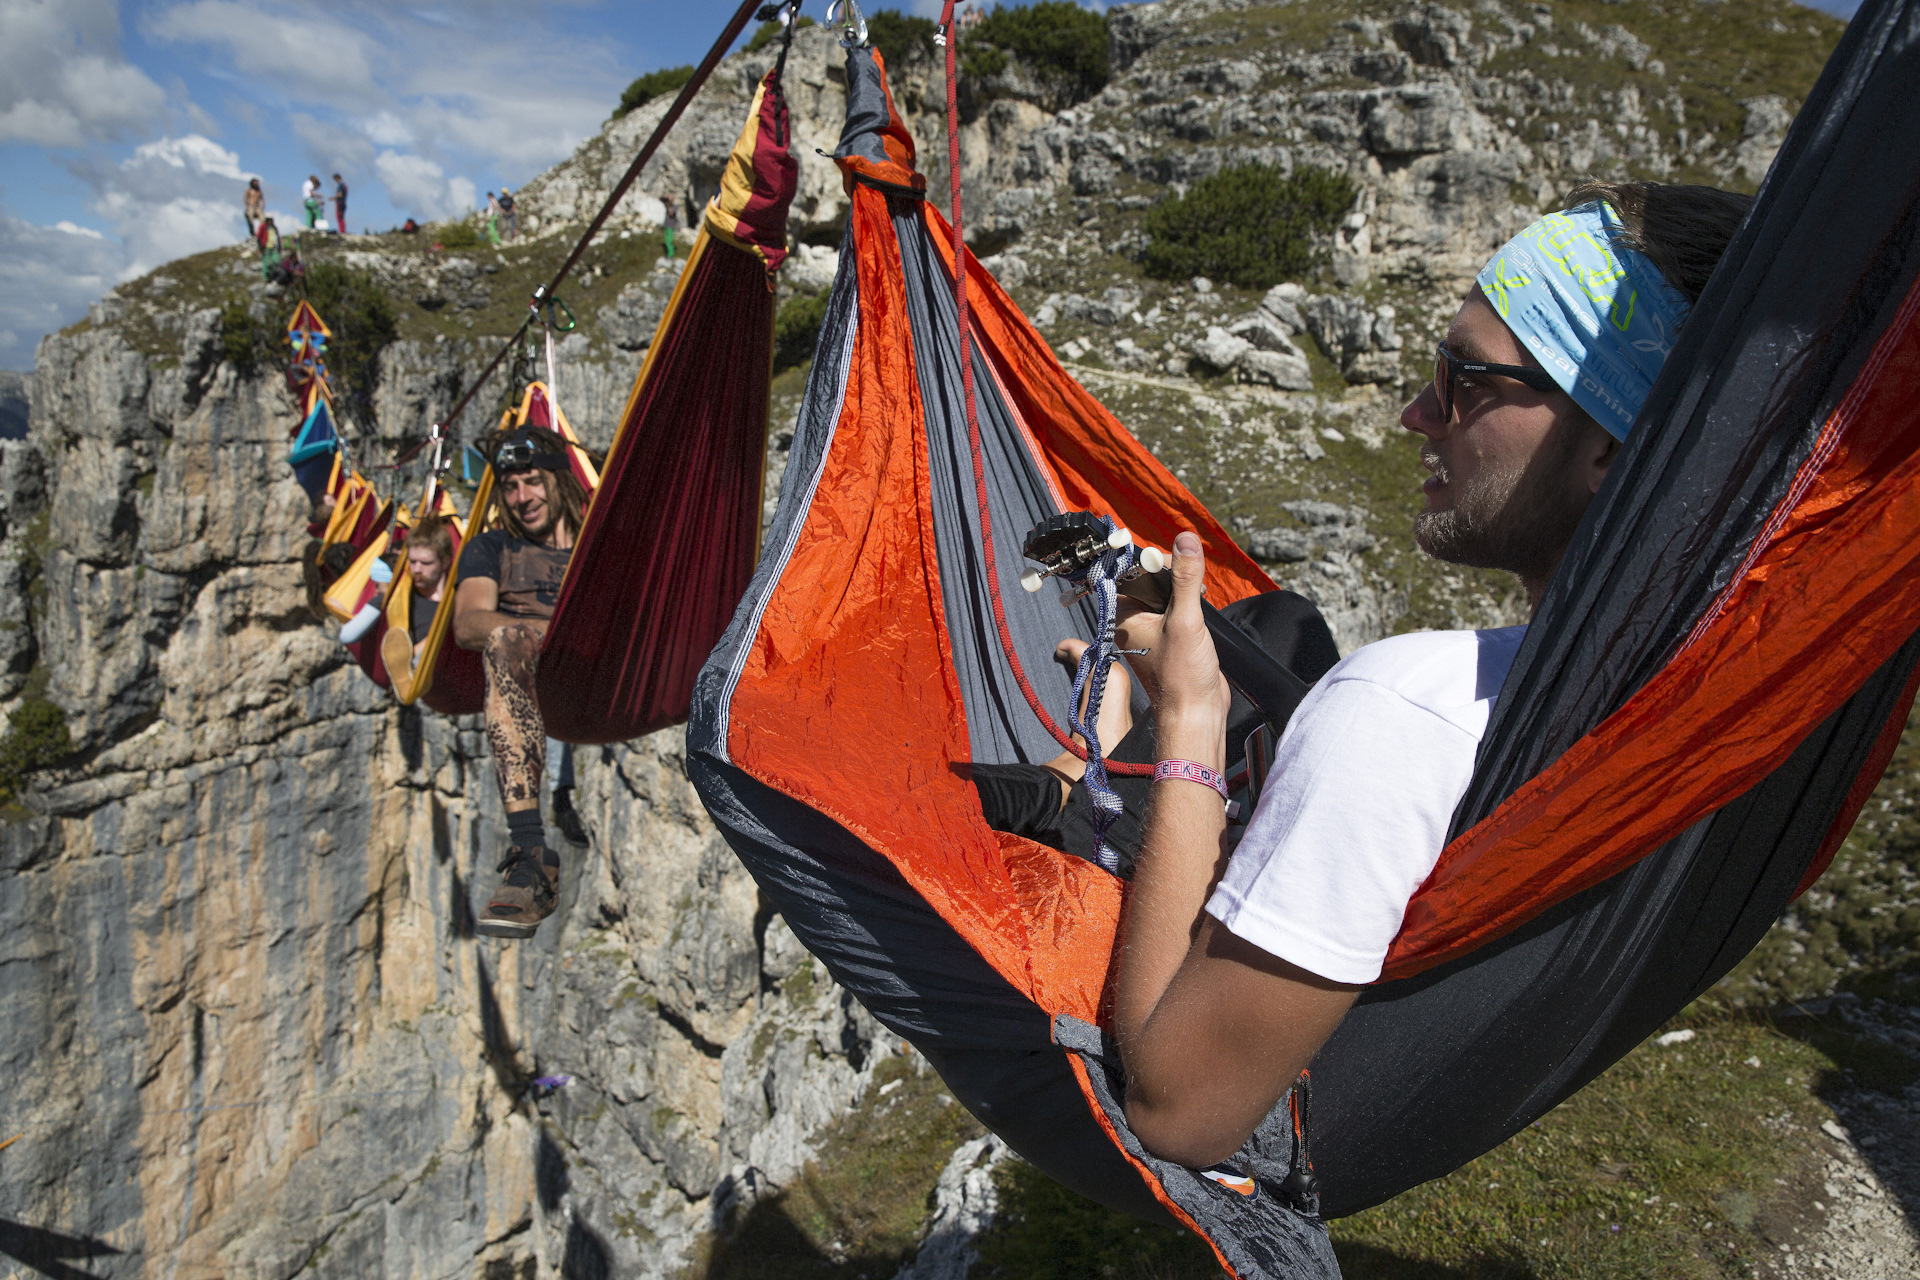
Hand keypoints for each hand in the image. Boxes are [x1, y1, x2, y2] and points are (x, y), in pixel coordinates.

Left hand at [1130, 532, 1229, 738]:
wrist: (1197, 712)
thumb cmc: (1182, 676)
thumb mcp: (1186, 619)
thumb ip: (1185, 578)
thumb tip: (1185, 540)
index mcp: (1124, 616)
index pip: (1131, 571)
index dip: (1152, 560)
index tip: (1175, 560)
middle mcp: (1134, 621)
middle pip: (1150, 577)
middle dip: (1174, 572)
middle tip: (1192, 583)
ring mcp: (1153, 628)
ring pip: (1166, 590)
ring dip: (1185, 586)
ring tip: (1200, 596)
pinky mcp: (1172, 635)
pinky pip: (1178, 606)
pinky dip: (1192, 600)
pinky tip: (1203, 605)